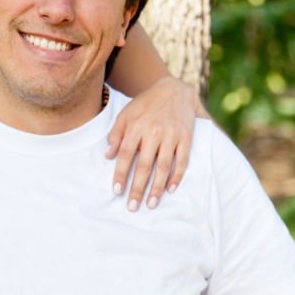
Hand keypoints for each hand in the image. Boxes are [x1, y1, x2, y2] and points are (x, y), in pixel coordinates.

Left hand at [106, 76, 207, 210]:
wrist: (174, 88)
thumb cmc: (146, 104)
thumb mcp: (126, 113)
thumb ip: (116, 134)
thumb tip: (108, 155)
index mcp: (136, 126)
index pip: (125, 154)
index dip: (121, 173)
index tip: (117, 191)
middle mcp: (154, 131)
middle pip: (144, 164)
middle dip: (137, 187)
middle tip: (132, 206)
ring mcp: (171, 134)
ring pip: (163, 166)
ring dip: (157, 187)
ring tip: (151, 203)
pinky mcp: (186, 137)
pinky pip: (182, 160)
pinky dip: (177, 176)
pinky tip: (170, 189)